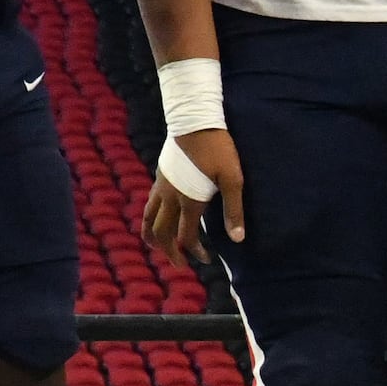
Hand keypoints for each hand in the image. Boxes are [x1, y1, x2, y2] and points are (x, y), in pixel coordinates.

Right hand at [142, 128, 240, 262]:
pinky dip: (151, 217)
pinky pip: (150, 203)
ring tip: (158, 246)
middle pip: (161, 232)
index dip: (194, 252)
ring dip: (152, 236)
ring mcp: (162, 186)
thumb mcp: (233, 179)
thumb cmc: (218, 149)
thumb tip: (238, 239)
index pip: (186, 237)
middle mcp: (171, 198)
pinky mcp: (160, 175)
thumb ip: (234, 210)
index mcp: (189, 201)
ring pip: (148, 218)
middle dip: (168, 251)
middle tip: (179, 264)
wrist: (194, 122)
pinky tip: (161, 215)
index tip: (207, 260)